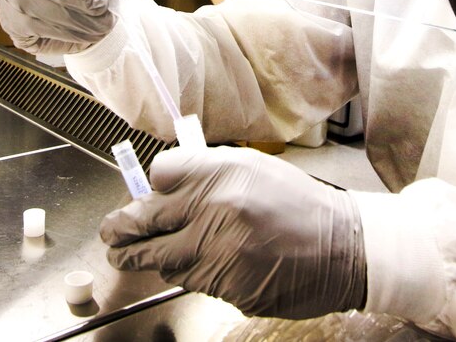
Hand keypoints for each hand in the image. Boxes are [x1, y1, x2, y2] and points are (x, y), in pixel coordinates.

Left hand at [100, 146, 366, 318]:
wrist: (344, 248)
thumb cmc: (300, 205)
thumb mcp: (256, 170)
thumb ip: (208, 173)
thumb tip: (163, 185)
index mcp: (223, 171)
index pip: (159, 174)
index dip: (148, 186)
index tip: (145, 193)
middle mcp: (216, 207)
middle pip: (142, 218)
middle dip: (120, 230)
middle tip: (112, 234)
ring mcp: (219, 250)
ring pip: (160, 257)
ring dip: (146, 257)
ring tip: (134, 256)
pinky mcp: (226, 285)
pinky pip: (189, 281)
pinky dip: (187, 274)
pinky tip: (199, 265)